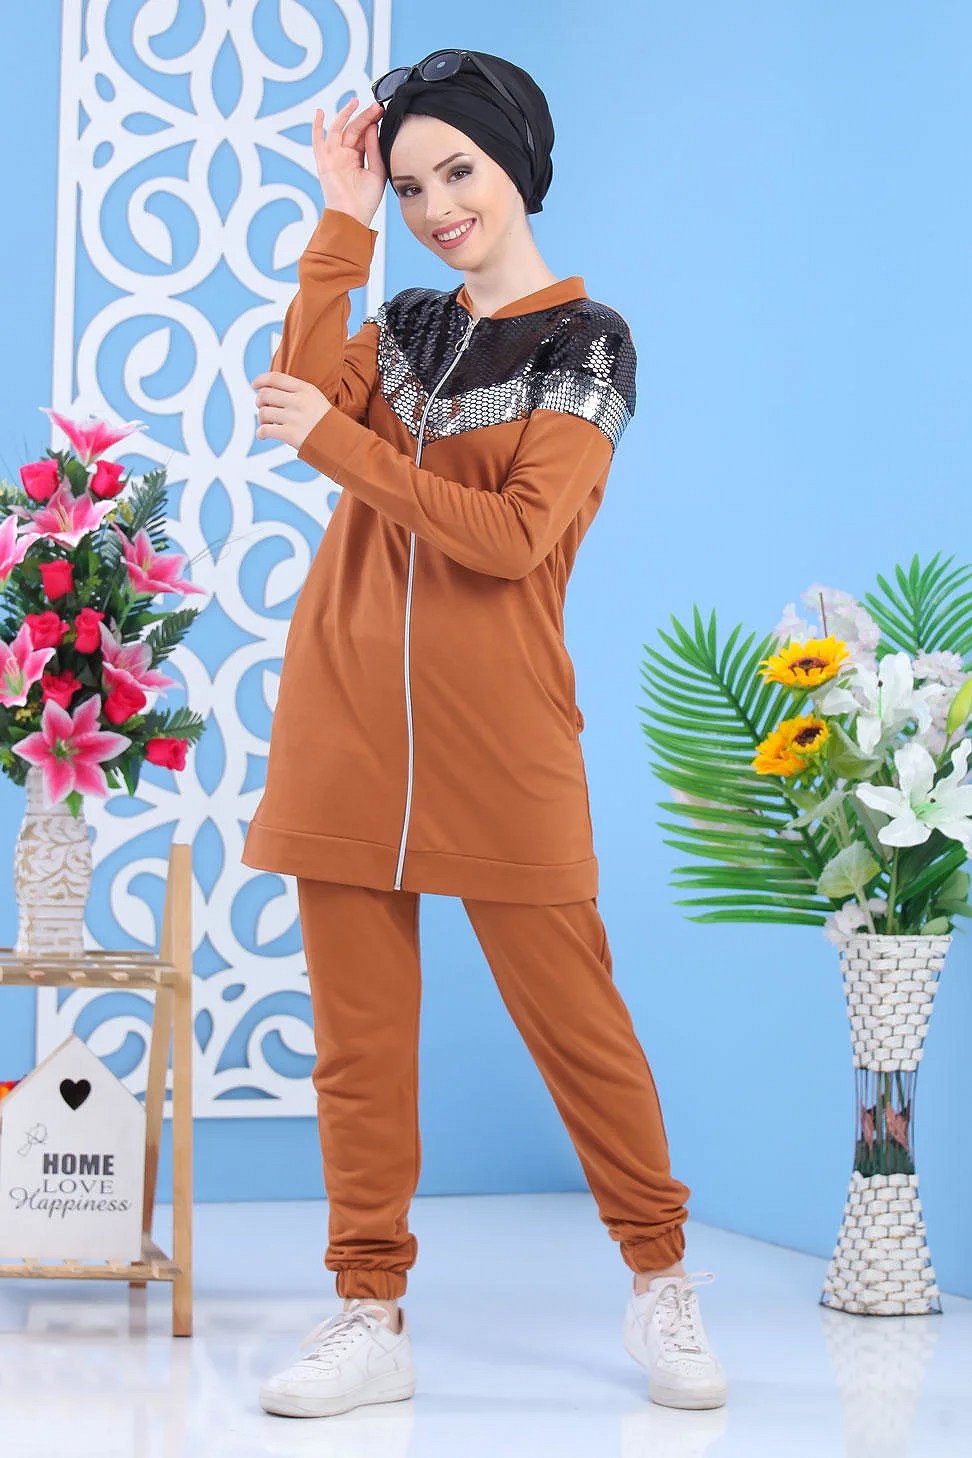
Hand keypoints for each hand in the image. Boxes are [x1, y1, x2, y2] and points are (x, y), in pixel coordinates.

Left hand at [253, 372, 331, 449]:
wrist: (340, 442)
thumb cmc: (326, 422)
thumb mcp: (315, 399)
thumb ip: (295, 392)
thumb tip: (268, 392)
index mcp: (305, 389)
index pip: (276, 378)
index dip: (261, 380)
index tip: (254, 385)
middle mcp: (299, 401)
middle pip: (265, 394)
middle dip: (259, 402)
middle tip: (262, 408)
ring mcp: (294, 418)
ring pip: (263, 412)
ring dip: (261, 419)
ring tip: (266, 424)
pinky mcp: (290, 434)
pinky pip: (265, 430)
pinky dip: (260, 433)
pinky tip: (263, 435)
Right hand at [314, 97, 386, 224]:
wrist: (353, 217)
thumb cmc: (366, 201)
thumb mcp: (377, 172)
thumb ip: (374, 150)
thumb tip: (372, 127)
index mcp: (358, 157)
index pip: (364, 134)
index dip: (372, 122)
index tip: (382, 111)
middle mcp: (345, 155)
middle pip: (353, 129)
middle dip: (364, 116)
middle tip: (377, 107)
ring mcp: (333, 157)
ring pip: (339, 130)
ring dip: (345, 115)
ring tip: (355, 101)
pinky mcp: (324, 162)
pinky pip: (318, 141)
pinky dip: (317, 127)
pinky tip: (320, 112)